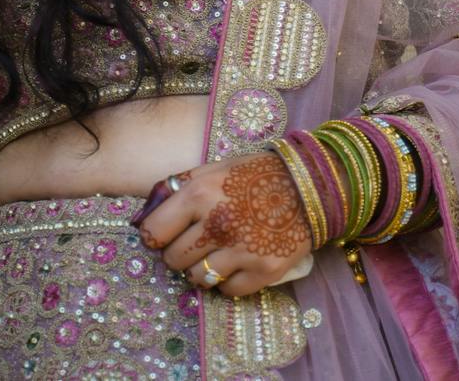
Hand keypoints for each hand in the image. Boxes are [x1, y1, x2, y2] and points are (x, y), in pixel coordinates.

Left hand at [133, 152, 313, 297]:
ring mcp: (241, 251)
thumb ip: (180, 187)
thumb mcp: (216, 168)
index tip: (164, 236)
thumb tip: (148, 211)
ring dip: (203, 269)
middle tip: (196, 243)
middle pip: (174, 260)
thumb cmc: (257, 175)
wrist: (311, 187)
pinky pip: (228, 290)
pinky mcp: (263, 271)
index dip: (156, 236)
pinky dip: (229, 281)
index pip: (153, 233)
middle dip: (180, 253)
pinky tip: (239, 262)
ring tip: (218, 253)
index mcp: (199, 195)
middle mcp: (216, 225)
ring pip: (197, 279)